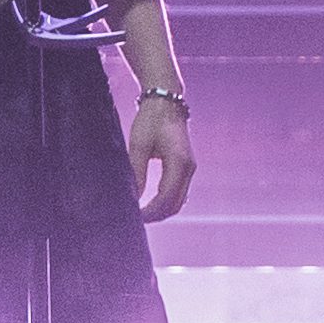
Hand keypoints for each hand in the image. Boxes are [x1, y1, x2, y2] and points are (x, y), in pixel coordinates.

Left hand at [126, 89, 194, 220]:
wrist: (166, 102)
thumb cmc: (151, 120)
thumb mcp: (139, 145)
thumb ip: (137, 172)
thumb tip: (133, 197)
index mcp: (179, 162)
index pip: (166, 198)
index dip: (150, 212)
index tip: (135, 217)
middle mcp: (189, 168)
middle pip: (175, 204)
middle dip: (157, 215)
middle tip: (136, 220)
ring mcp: (189, 168)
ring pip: (179, 200)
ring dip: (162, 210)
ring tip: (141, 214)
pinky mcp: (186, 167)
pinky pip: (179, 192)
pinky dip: (166, 202)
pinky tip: (150, 203)